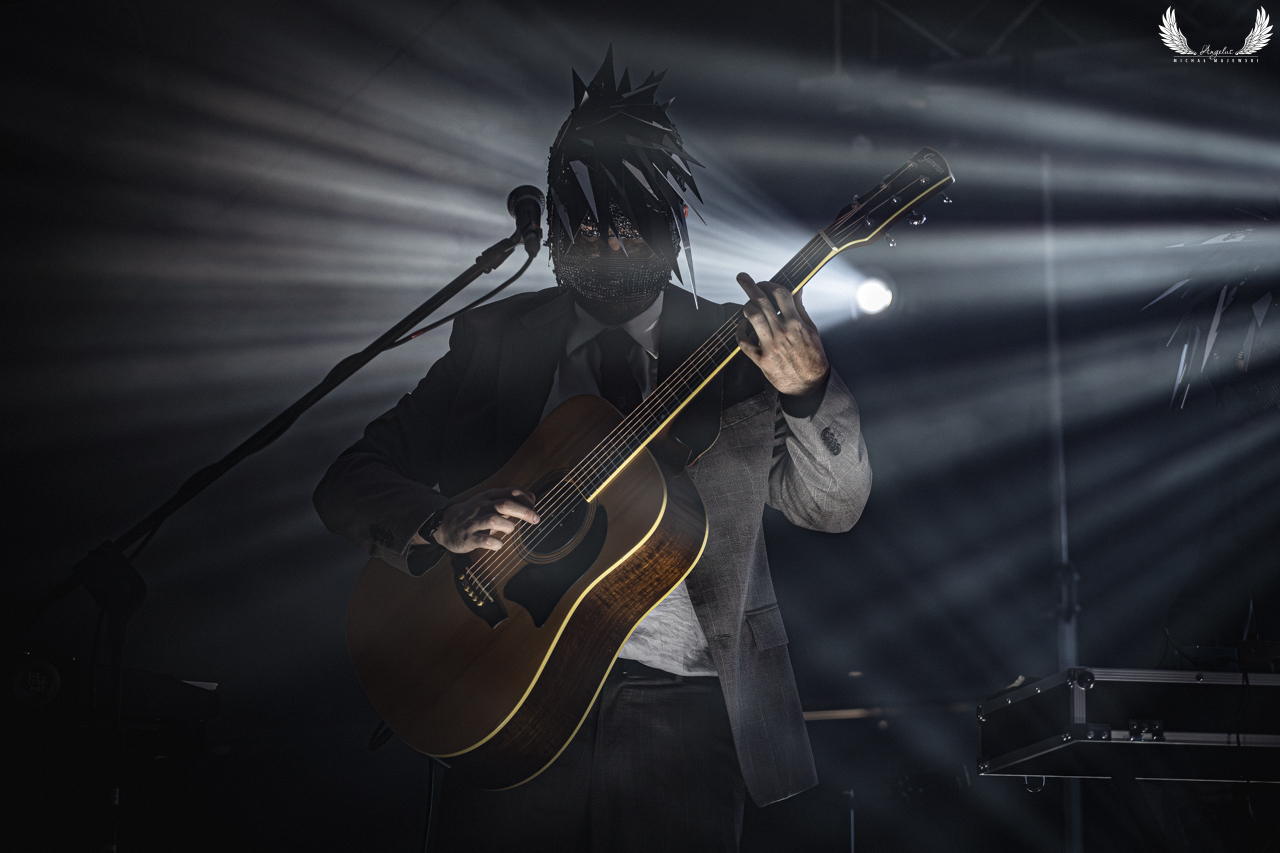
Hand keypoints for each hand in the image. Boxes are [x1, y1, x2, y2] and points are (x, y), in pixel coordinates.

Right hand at [429, 488, 538, 553]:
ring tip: (510, 530)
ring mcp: (475, 522)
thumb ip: (509, 500)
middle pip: (505, 504)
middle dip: (524, 511)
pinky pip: (484, 540)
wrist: (445, 525)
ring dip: (508, 526)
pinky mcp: (469, 538)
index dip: (527, 499)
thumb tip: (532, 497)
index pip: (512, 492)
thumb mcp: (489, 501)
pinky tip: (499, 544)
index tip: (534, 508)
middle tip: (536, 519)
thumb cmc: (474, 514)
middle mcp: (482, 507)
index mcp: (489, 496)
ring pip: (494, 520)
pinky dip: (495, 543)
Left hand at [735, 273, 829, 395]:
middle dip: (750, 286)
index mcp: (796, 324)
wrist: (809, 385)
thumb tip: (797, 290)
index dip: (771, 284)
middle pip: (762, 301)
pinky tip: (742, 326)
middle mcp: (782, 332)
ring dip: (746, 306)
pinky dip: (740, 331)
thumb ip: (800, 310)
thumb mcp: (811, 331)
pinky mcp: (762, 360)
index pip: (781, 294)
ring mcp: (771, 346)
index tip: (765, 283)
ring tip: (746, 304)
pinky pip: (744, 342)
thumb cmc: (812, 357)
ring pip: (752, 317)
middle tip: (742, 277)